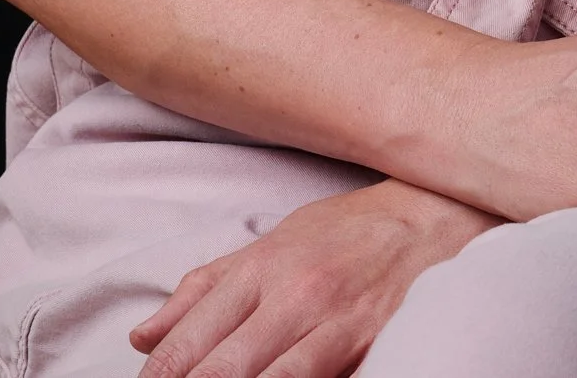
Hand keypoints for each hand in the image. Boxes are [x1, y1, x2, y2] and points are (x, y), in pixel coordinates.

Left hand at [130, 178, 497, 377]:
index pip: (195, 332)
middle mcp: (295, 294)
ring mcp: (336, 324)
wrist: (433, 215)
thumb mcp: (274, 243)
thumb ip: (207, 288)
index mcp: (264, 266)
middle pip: (223, 366)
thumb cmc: (348, 231)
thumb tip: (143, 336)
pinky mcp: (373, 348)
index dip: (163, 372)